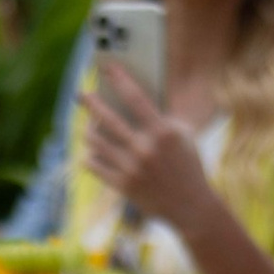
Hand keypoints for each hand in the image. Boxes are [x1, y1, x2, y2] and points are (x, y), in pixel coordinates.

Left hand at [82, 59, 211, 235]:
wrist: (191, 206)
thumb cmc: (188, 165)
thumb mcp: (183, 135)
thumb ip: (162, 116)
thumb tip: (132, 97)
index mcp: (163, 132)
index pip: (135, 98)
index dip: (118, 79)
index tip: (106, 67)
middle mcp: (145, 149)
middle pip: (109, 119)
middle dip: (92, 103)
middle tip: (81, 94)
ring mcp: (132, 169)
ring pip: (97, 143)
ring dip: (89, 131)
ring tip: (89, 126)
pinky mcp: (123, 187)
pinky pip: (95, 166)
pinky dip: (90, 157)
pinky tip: (90, 151)